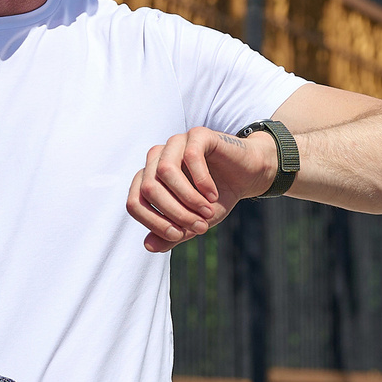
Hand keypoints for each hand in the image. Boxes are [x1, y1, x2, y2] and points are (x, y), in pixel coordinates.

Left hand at [127, 125, 276, 251]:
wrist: (247, 176)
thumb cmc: (217, 198)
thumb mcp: (194, 222)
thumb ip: (172, 234)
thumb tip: (148, 246)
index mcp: (148, 178)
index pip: (134, 203)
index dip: (154, 223)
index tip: (179, 236)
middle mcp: (157, 158)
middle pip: (149, 188)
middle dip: (174, 212)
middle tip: (200, 227)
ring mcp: (175, 143)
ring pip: (165, 171)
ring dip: (187, 197)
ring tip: (208, 212)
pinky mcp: (197, 134)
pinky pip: (190, 157)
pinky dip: (202, 181)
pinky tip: (213, 195)